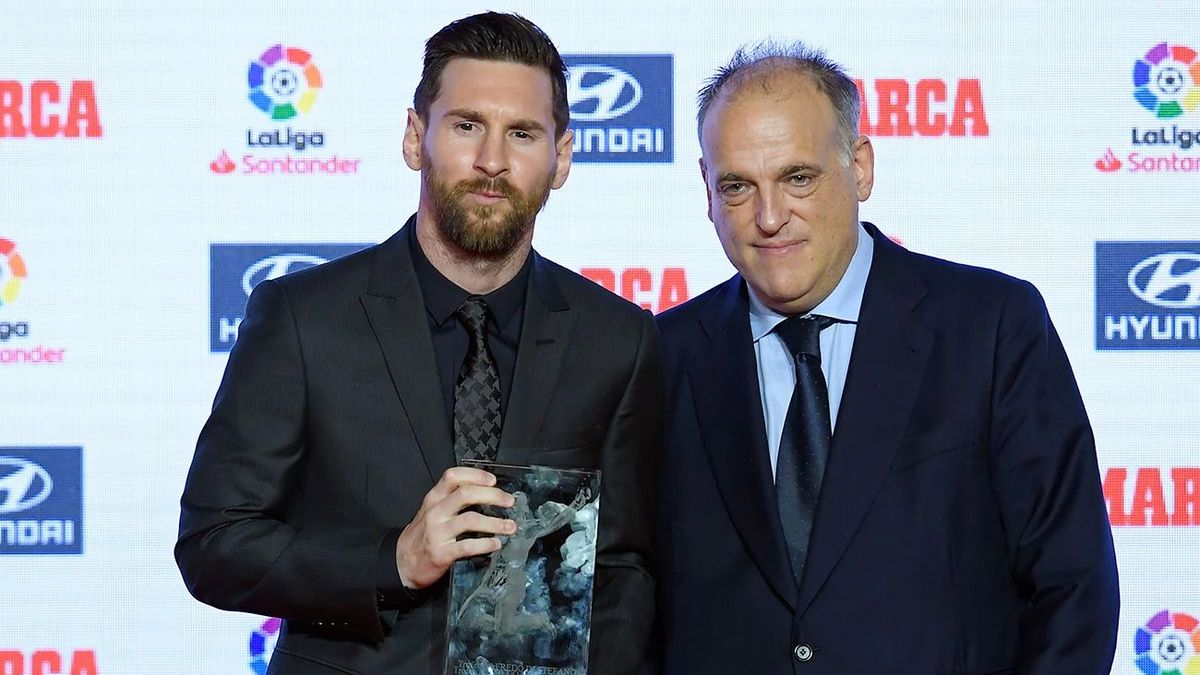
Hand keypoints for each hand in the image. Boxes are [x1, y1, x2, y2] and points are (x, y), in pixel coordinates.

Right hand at [395, 466, 515, 589]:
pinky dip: (485, 544)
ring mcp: (437, 533)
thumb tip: (485, 491)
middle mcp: (435, 512)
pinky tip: (496, 544)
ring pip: (470, 519)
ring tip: (510, 526)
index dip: (475, 475)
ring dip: (495, 523)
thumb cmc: (422, 536)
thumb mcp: (431, 511)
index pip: (453, 476)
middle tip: (509, 501)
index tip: (493, 480)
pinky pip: (467, 545)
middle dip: (492, 496)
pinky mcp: (441, 553)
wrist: (402, 563)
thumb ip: (452, 500)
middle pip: (466, 494)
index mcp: (433, 499)